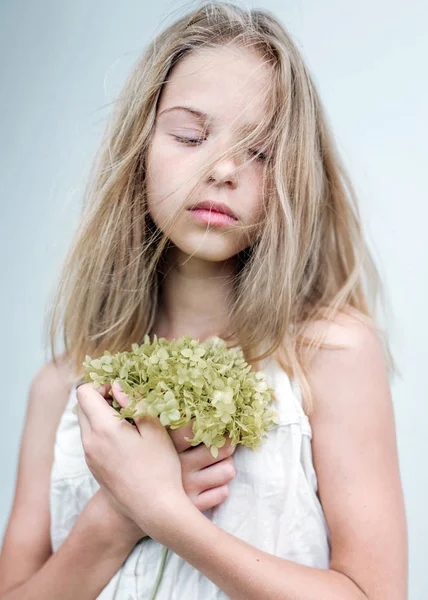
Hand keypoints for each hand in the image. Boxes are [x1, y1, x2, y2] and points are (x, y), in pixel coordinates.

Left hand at [76, 381, 188, 537]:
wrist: (155, 510)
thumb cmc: (160, 467)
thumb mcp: (154, 429)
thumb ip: (135, 403)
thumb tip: (117, 385)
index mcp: (102, 429)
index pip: (84, 393)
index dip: (101, 385)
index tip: (122, 391)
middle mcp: (89, 443)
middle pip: (82, 407)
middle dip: (101, 399)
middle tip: (127, 404)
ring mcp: (89, 458)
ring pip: (86, 425)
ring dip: (102, 416)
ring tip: (130, 423)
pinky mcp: (94, 469)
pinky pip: (91, 441)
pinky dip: (103, 433)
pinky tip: (127, 442)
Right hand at [109, 384, 236, 512]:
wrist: (124, 513)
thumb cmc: (132, 467)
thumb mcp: (135, 439)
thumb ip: (137, 411)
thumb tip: (125, 383)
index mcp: (169, 445)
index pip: (201, 425)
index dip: (214, 419)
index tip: (219, 414)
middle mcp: (183, 465)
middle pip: (224, 447)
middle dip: (228, 442)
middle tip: (226, 437)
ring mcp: (190, 487)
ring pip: (227, 469)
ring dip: (226, 464)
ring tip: (220, 459)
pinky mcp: (195, 505)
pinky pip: (222, 492)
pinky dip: (221, 486)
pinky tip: (213, 480)